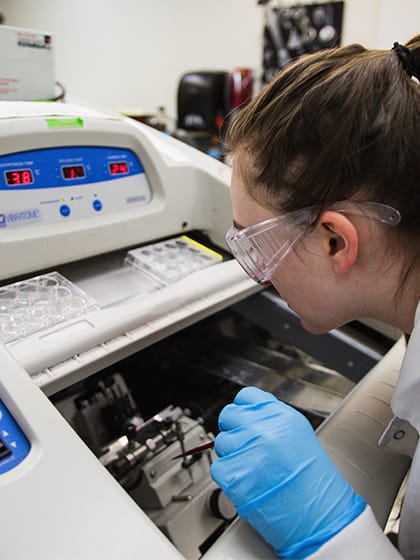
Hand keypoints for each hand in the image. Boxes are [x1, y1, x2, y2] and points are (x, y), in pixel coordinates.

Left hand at [211, 387, 364, 558]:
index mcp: (281, 416)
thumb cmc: (314, 485)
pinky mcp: (234, 475)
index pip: (246, 397)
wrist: (320, 519)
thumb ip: (273, 421)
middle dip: (234, 431)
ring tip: (253, 470)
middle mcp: (263, 429)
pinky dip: (228, 477)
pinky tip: (248, 483)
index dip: (243, 410)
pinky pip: (218, 467)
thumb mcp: (299, 436)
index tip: (244, 420)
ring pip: (221, 442)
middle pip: (228, 416)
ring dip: (232, 455)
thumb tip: (250, 416)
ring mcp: (247, 450)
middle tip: (246, 448)